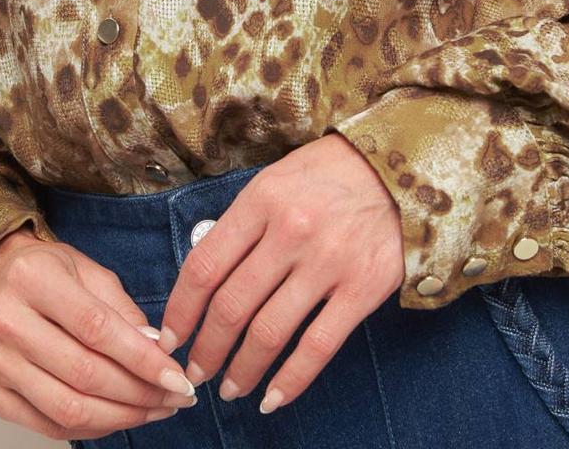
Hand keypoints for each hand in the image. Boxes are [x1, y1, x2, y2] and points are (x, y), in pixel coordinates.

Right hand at [0, 227, 197, 439]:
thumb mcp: (88, 270)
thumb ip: (122, 309)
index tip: (177, 378)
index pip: (97, 328)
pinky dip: (89, 429)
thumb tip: (155, 349)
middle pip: (84, 374)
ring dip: (120, 417)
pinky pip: (46, 425)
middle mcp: (6, 321)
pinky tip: (117, 417)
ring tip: (153, 411)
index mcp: (34, 279)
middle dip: (139, 393)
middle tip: (174, 398)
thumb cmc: (46, 271)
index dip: (142, 359)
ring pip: (67, 408)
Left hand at [157, 132, 405, 413]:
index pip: (205, 266)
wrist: (397, 169)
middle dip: (206, 349)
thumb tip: (205, 277)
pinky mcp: (362, 287)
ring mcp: (328, 261)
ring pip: (269, 332)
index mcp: (262, 200)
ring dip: (242, 370)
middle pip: (232, 306)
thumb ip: (242, 224)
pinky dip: (291, 380)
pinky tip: (272, 398)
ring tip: (230, 387)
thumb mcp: (275, 180)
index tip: (170, 337)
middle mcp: (291, 231)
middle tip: (196, 371)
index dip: (181, 310)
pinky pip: (318, 346)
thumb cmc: (326, 175)